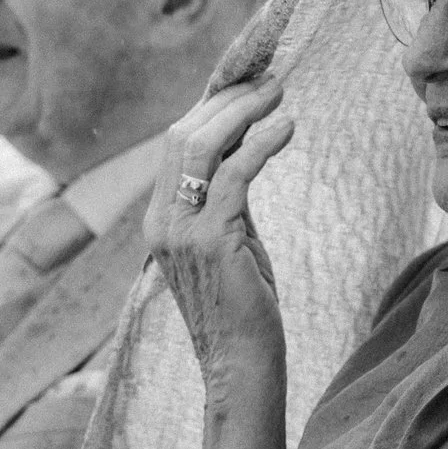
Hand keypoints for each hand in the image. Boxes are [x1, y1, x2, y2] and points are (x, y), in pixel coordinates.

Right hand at [146, 77, 294, 396]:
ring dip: (242, 112)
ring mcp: (180, 231)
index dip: (210, 110)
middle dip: (226, 101)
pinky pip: (237, 174)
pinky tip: (287, 128)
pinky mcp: (211, 240)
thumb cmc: (244, 309)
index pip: (175, 146)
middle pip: (182, 136)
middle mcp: (161, 221)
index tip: (246, 88)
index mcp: (160, 220)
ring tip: (278, 93)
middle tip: (267, 81)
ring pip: (201, 146)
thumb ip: (229, 202)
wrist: (241, 366)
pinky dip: (262, 143)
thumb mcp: (230, 243)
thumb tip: (248, 152)